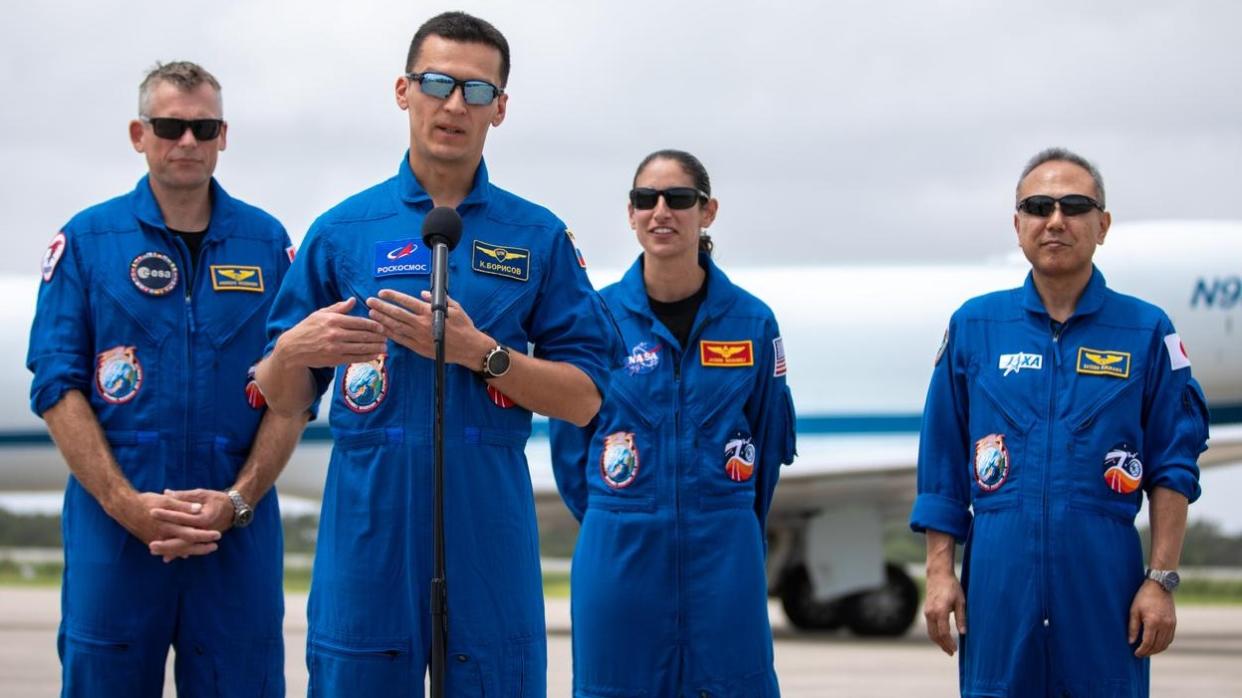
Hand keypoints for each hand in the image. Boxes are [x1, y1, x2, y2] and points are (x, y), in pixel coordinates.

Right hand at [112, 491, 221, 561]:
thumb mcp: (167, 500)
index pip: (191, 533)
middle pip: (186, 545)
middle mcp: (163, 536)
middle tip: (215, 547)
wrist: (124, 508)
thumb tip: (199, 509)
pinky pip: (167, 549)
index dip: (205, 535)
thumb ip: (183, 506)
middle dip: (201, 547)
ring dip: (191, 551)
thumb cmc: (147, 501)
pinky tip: (185, 554)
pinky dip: (177, 551)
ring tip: (204, 550)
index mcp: (169, 525)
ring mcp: (156, 540)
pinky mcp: (150, 541)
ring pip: (177, 550)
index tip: (217, 535)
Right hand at [275, 297, 387, 368]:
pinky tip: (375, 356)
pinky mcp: (334, 360)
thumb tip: (353, 300)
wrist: (292, 348)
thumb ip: (338, 308)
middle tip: (388, 337)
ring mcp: (335, 348)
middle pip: (363, 335)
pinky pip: (355, 358)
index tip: (383, 326)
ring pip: (361, 348)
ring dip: (375, 348)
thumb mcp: (320, 314)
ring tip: (385, 347)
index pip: (359, 322)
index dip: (374, 325)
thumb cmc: (307, 328)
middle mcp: (335, 334)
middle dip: (378, 337)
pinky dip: (367, 357)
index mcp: (333, 320)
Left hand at [366, 290, 489, 367]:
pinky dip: (389, 334)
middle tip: (370, 301)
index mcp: (430, 312)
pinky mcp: (418, 348)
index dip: (393, 296)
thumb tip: (423, 294)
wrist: (469, 348)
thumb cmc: (464, 327)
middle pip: (397, 313)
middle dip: (382, 306)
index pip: (407, 302)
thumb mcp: (455, 308)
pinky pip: (400, 340)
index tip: (382, 292)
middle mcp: (422, 324)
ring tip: (371, 313)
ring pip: (396, 327)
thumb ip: (438, 300)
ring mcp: (419, 337)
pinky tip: (381, 329)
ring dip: (382, 319)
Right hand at [923, 570, 966, 655]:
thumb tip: (963, 633)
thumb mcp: (961, 602)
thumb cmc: (952, 586)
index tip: (955, 650)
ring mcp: (927, 612)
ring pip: (930, 632)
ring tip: (946, 647)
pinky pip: (929, 626)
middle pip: (935, 635)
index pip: (944, 633)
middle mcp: (931, 613)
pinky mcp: (926, 610)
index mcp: (940, 611)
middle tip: (951, 653)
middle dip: (943, 645)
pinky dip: (935, 634)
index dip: (949, 643)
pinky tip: (942, 636)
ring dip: (938, 641)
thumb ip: (961, 618)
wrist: (938, 574)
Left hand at [1130, 580, 1176, 656]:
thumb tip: (1131, 642)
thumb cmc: (1143, 597)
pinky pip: (1170, 638)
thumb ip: (1132, 627)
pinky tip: (1156, 644)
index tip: (1136, 654)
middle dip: (1149, 652)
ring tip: (1147, 651)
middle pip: (1157, 645)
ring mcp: (1171, 624)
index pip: (1148, 643)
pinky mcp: (1174, 623)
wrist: (1160, 586)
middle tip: (1141, 654)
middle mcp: (1164, 625)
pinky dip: (1163, 644)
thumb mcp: (1134, 610)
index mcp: (1153, 622)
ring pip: (1165, 644)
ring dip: (1157, 650)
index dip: (1142, 650)